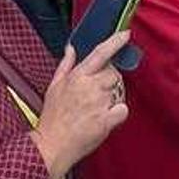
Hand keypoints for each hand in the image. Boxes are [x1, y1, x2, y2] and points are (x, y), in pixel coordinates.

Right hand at [33, 32, 129, 178]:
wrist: (52, 144)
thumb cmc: (52, 116)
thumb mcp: (54, 86)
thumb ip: (65, 64)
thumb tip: (71, 48)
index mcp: (77, 76)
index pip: (100, 53)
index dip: (115, 42)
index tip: (126, 34)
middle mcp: (90, 87)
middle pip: (114, 74)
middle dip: (110, 80)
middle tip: (98, 93)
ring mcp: (99, 104)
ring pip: (119, 91)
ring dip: (113, 97)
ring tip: (96, 109)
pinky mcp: (106, 121)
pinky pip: (123, 109)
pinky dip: (118, 113)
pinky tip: (106, 118)